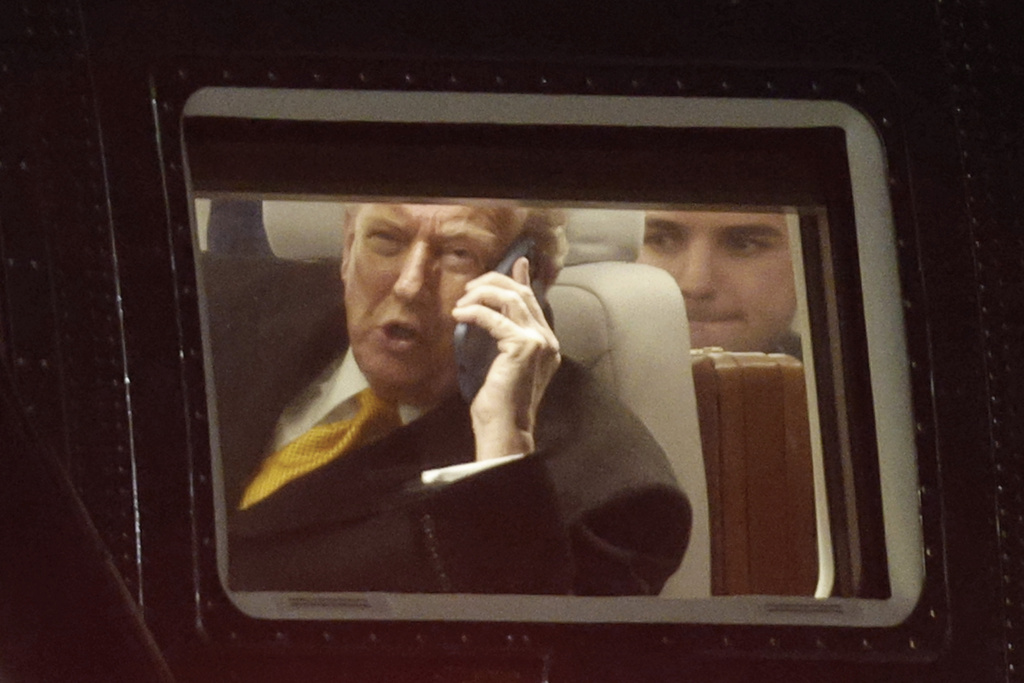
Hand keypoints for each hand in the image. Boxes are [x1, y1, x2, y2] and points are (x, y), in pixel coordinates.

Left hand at [451, 257, 560, 460]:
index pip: (533, 300)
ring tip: (462, 301)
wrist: (504, 427)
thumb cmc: (499, 402)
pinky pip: (494, 318)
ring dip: (482, 294)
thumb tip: (489, 312)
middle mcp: (547, 339)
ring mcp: (539, 342)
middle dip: (494, 282)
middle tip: (469, 286)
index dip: (520, 278)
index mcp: (546, 342)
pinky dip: (474, 312)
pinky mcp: (523, 347)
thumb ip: (500, 334)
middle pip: (522, 293)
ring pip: (512, 299)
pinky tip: (459, 315)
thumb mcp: (499, 362)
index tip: (514, 262)